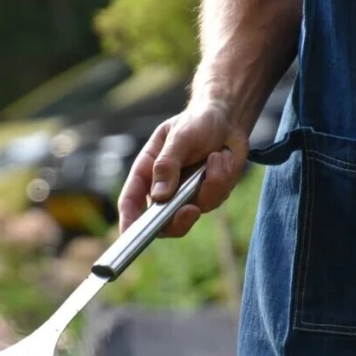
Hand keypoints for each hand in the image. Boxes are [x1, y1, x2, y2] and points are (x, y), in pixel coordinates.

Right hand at [117, 100, 247, 236]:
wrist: (227, 120)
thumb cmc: (196, 122)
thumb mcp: (179, 136)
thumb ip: (167, 164)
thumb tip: (159, 196)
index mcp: (147, 172)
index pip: (131, 201)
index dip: (128, 221)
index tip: (129, 235)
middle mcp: (164, 188)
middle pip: (162, 222)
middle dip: (178, 220)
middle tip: (191, 210)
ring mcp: (186, 195)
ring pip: (195, 210)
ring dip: (210, 183)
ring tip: (216, 156)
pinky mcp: (208, 195)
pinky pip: (215, 199)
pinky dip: (223, 178)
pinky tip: (223, 158)